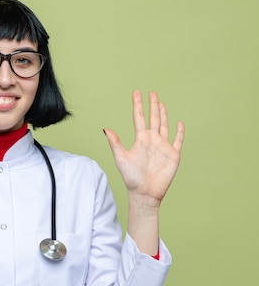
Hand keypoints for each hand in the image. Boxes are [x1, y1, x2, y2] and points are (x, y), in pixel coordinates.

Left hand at [104, 91, 184, 208]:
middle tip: (152, 93)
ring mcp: (163, 147)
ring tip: (161, 103)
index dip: (138, 105)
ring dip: (163, 115)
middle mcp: (152, 140)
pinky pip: (177, 140)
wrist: (145, 193)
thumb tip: (105, 129)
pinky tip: (179, 123)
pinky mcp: (173, 155)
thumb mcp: (121, 158)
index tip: (136, 93)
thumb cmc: (131, 178)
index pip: (139, 117)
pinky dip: (179, 132)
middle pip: (153, 118)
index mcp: (140, 139)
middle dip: (152, 105)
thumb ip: (115, 143)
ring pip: (164, 126)